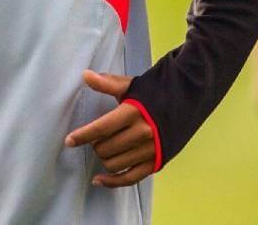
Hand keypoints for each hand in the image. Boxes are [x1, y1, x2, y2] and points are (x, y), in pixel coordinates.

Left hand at [64, 70, 155, 187]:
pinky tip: (99, 180)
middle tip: (95, 138)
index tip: (69, 141)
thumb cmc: (155, 92)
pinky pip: (130, 179)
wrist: (188, 101)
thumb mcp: (131, 86)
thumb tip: (85, 75)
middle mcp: (143, 133)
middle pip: (106, 148)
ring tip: (103, 149)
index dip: (82, 135)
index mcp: (134, 112)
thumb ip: (106, 83)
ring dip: (103, 158)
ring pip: (114, 164)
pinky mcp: (157, 162)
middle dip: (95, 145)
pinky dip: (113, 182)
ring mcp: (150, 150)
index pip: (101, 128)